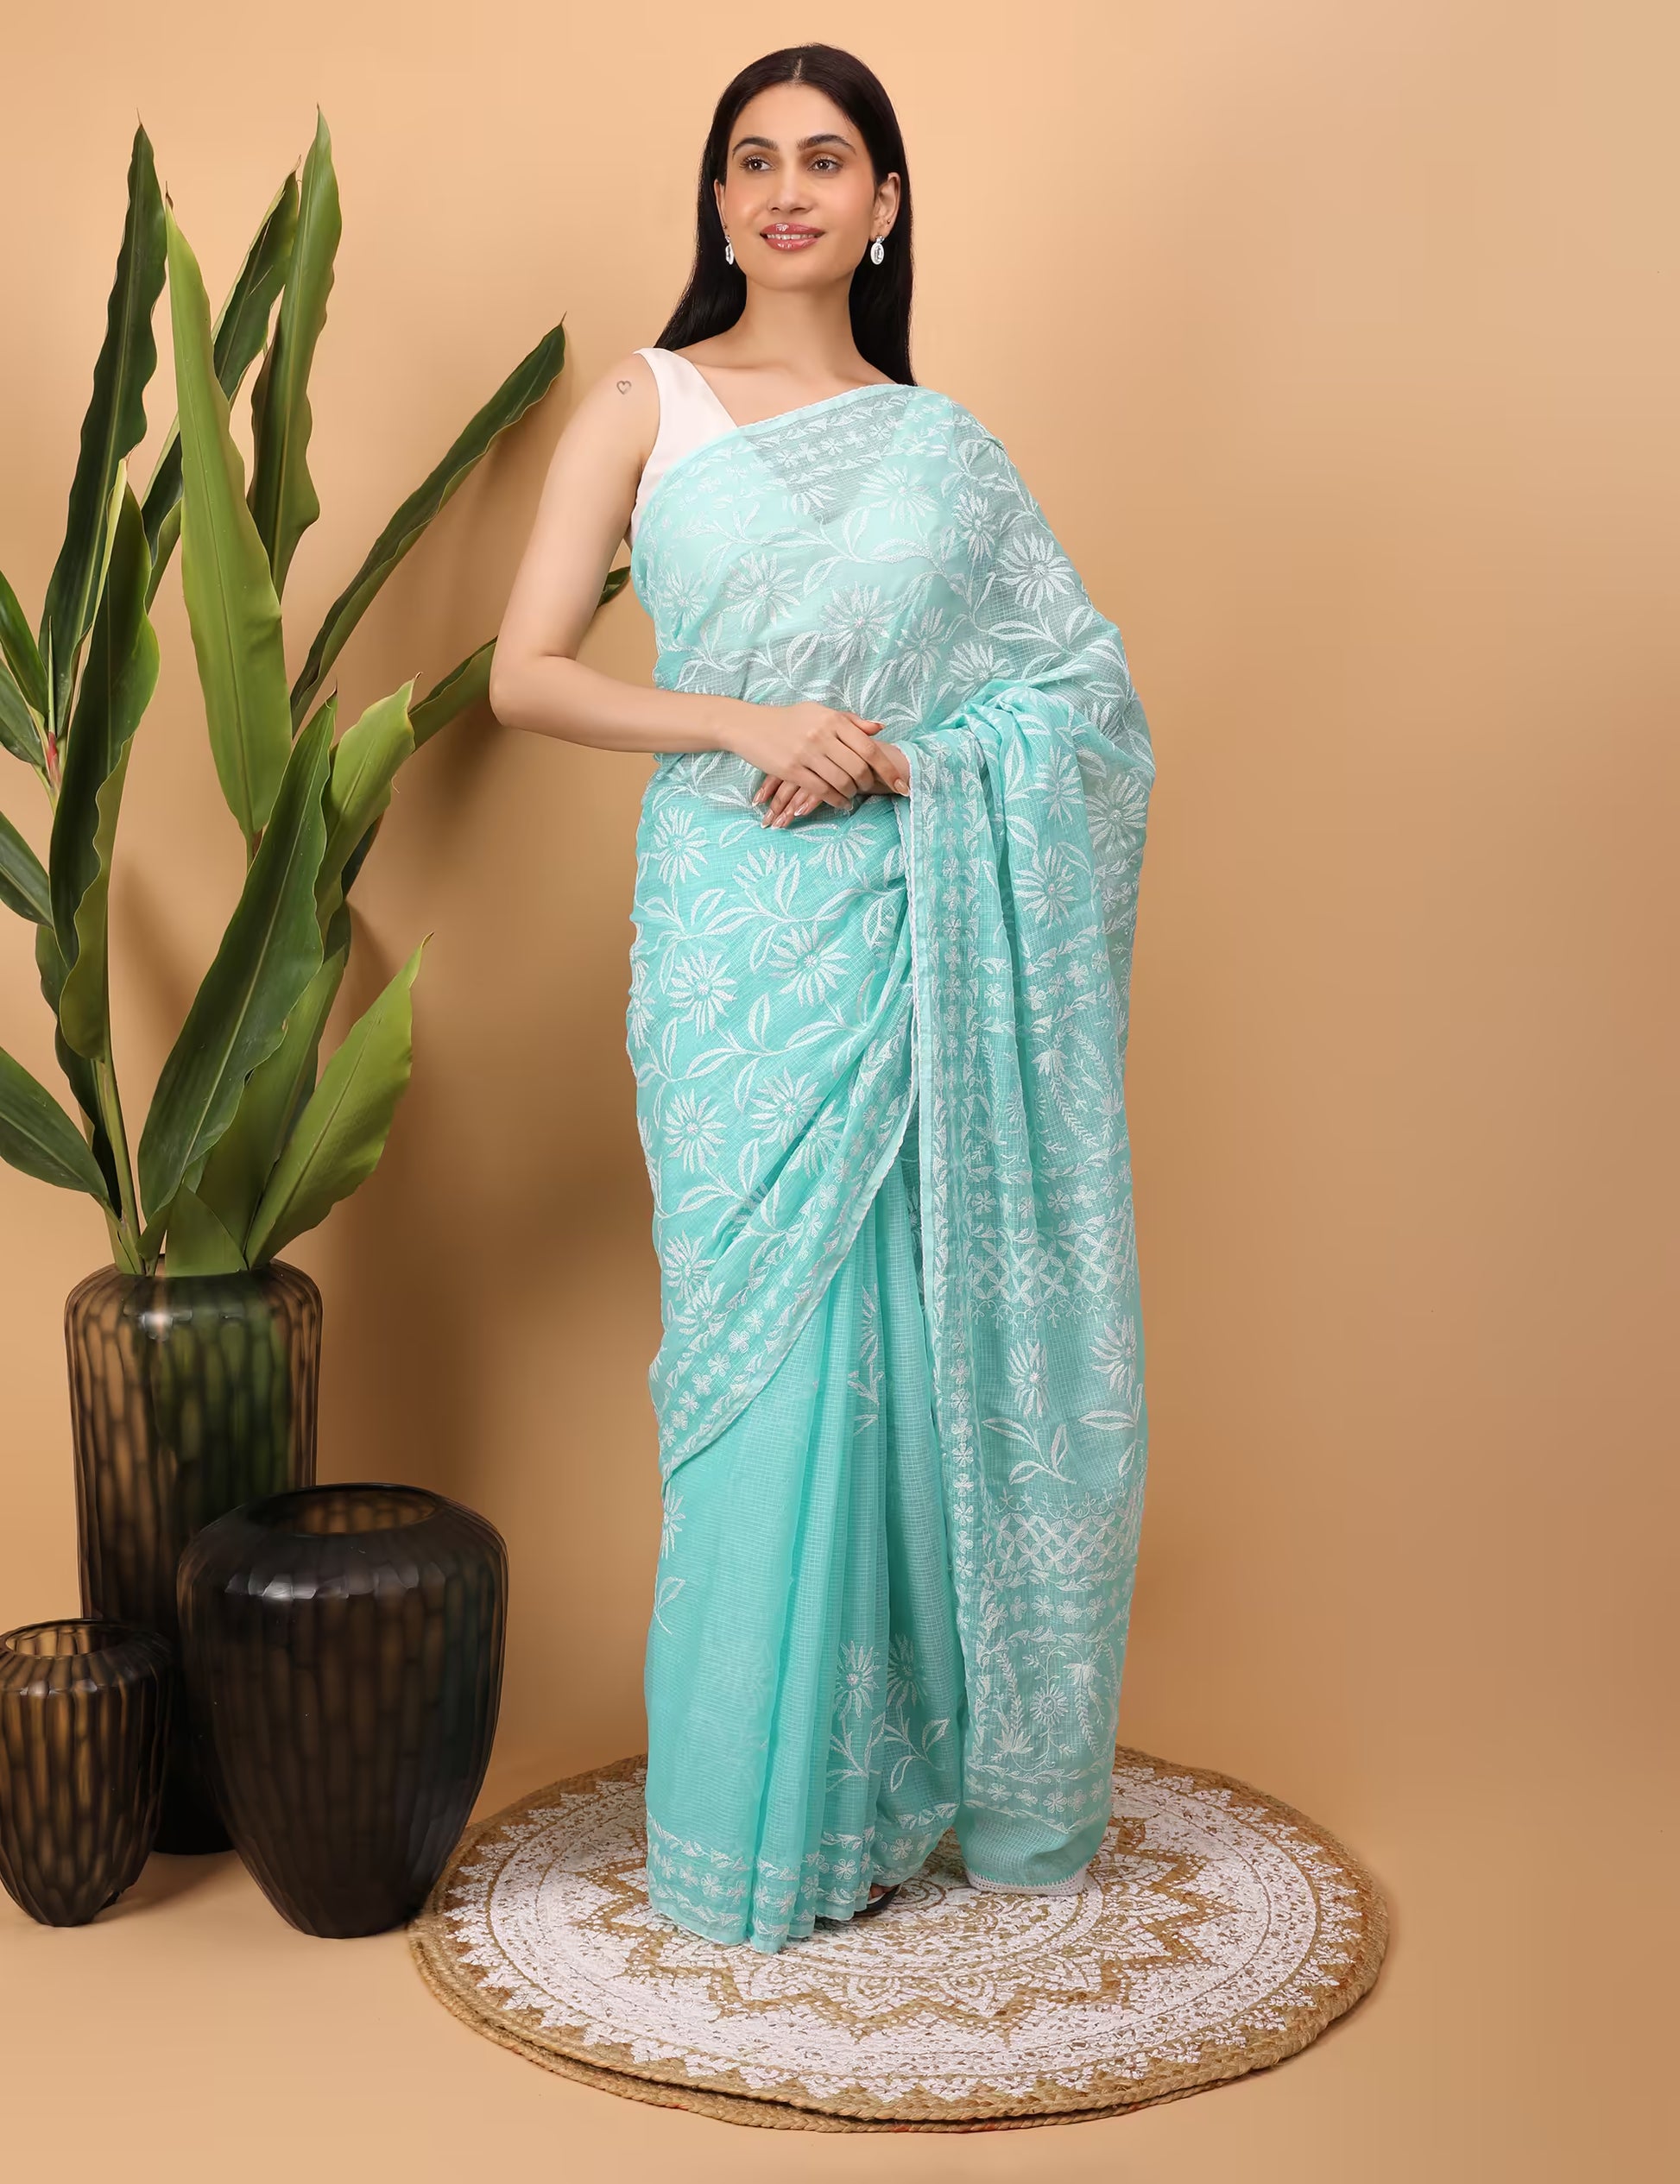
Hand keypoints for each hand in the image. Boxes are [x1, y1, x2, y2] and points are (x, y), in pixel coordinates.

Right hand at [727, 705, 908, 827]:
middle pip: (858, 769)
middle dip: (868, 784)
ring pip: (842, 782)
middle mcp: (821, 735)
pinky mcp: (791, 770)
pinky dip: (836, 801)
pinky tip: (840, 802)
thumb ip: (851, 722)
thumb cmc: (789, 720)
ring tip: (852, 796)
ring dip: (851, 794)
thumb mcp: (819, 713)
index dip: (889, 770)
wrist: (750, 726)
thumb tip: (880, 728)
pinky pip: (822, 792)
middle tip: (868, 788)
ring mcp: (806, 753)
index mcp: (833, 719)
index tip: (902, 785)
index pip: (869, 748)